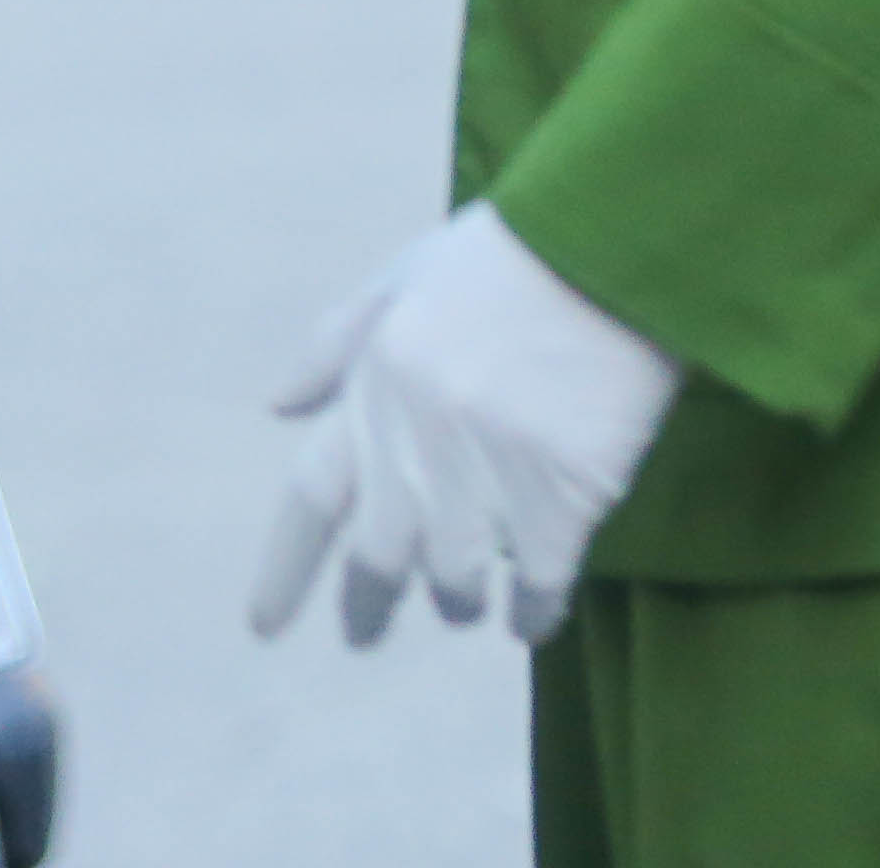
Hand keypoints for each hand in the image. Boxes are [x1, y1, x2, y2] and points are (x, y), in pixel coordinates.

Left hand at [249, 202, 680, 649]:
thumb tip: (278, 407)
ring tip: (467, 600)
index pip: (313, 496)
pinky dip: (531, 613)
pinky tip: (531, 618)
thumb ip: (337, 344)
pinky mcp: (563, 495)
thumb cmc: (512, 257)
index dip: (285, 569)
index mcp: (377, 381)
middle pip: (378, 557)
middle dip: (368, 605)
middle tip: (365, 632)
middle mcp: (421, 437)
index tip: (263, 625)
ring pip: (454, 580)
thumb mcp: (405, 278)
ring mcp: (492, 471)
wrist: (616, 246)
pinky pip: (537, 586)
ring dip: (456, 600)